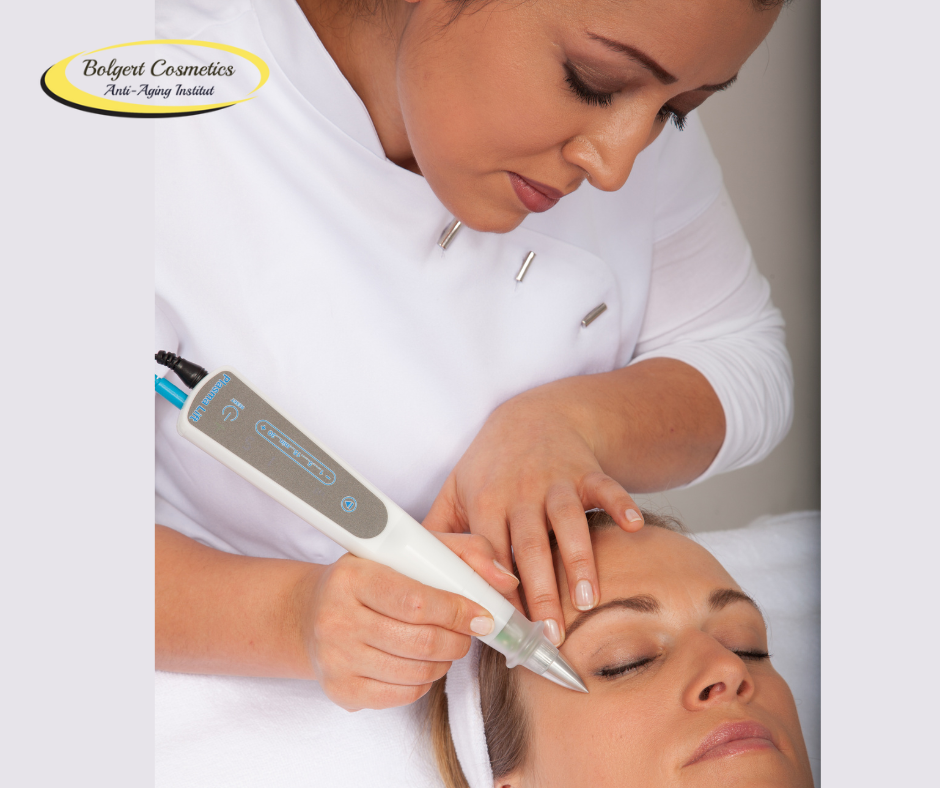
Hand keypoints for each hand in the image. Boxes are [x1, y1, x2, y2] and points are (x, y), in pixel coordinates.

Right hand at [300, 532, 518, 710]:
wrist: (311, 613)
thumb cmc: (370, 577)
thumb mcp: (408, 550)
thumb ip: (463, 552)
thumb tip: (505, 580)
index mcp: (353, 576)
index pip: (416, 601)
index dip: (457, 611)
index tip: (482, 614)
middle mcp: (336, 619)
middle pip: (421, 642)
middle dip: (458, 640)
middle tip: (467, 631)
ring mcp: (335, 659)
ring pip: (417, 671)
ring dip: (445, 661)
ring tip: (445, 644)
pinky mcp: (341, 691)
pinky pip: (403, 695)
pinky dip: (424, 680)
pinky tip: (419, 661)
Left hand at [423, 385, 643, 645]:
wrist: (532, 416)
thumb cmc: (491, 464)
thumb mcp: (456, 491)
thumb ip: (438, 533)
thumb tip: (414, 578)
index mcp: (485, 503)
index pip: (488, 556)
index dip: (496, 592)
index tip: (503, 631)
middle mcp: (520, 493)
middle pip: (528, 547)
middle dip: (539, 591)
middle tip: (549, 635)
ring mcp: (555, 482)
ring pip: (568, 522)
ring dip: (579, 560)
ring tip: (588, 600)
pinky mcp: (585, 473)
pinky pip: (605, 488)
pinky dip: (619, 505)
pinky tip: (633, 526)